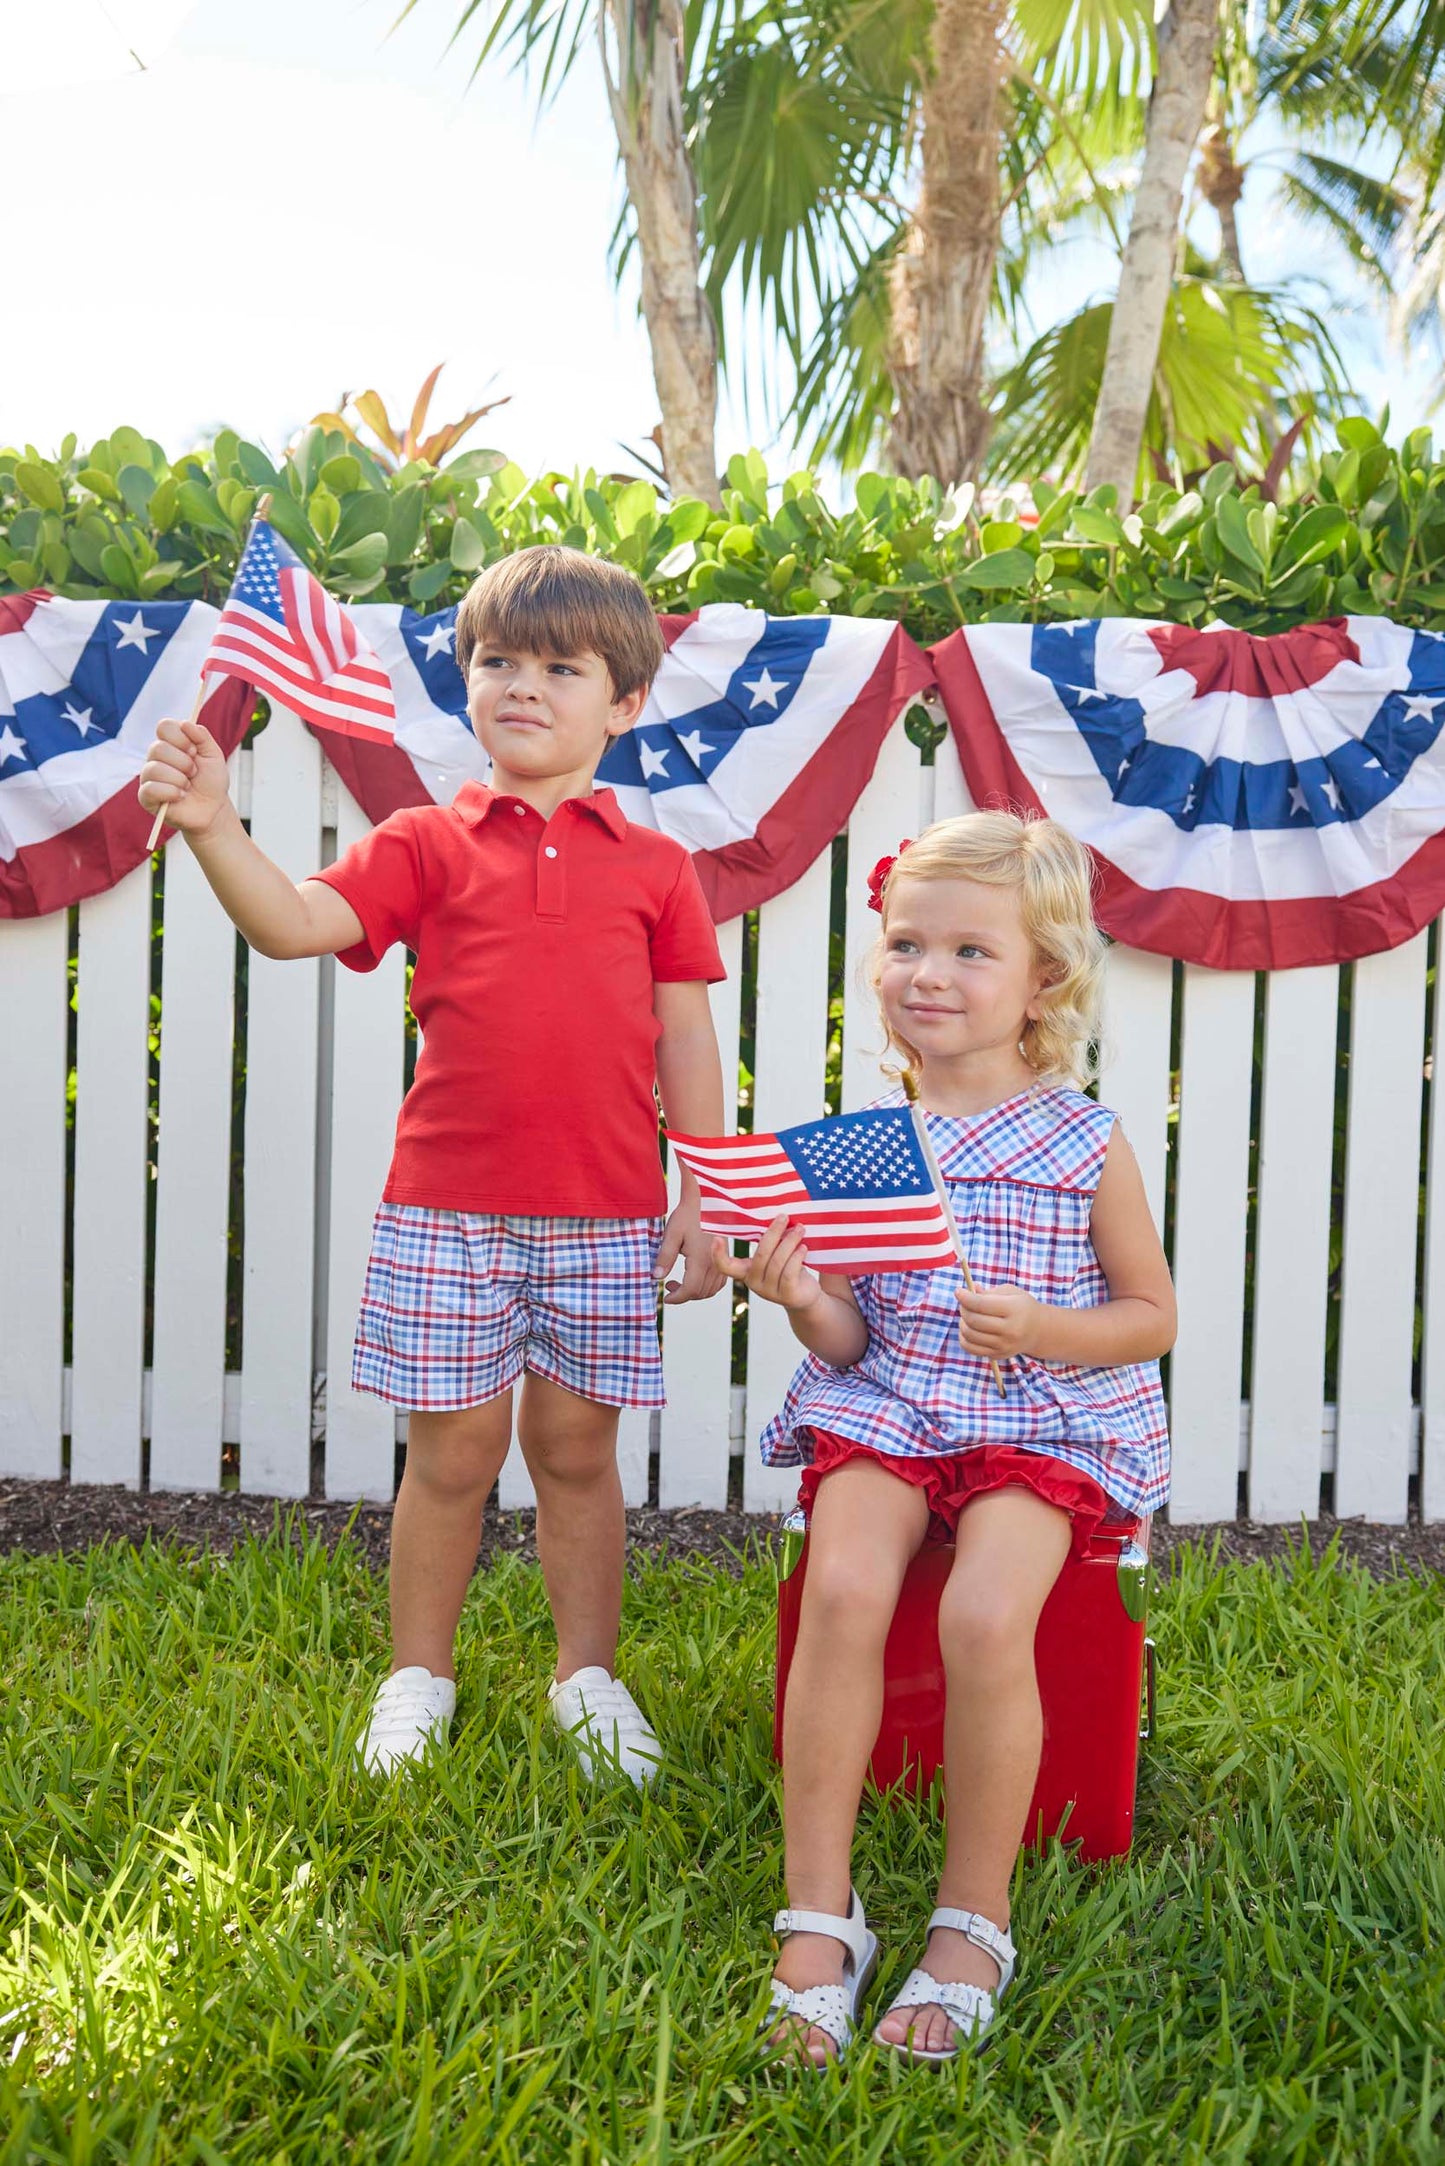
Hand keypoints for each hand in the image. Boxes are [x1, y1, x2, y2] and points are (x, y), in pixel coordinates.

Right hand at [138, 715, 233, 837]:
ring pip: (154, 769)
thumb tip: (186, 723)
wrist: (213, 809)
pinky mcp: (146, 797)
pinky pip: (150, 789)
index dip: (181, 738)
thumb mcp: (214, 755)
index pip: (164, 726)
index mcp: (170, 743)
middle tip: (193, 773)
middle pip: (158, 748)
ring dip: (179, 779)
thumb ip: (202, 736)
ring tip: (187, 787)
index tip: (195, 751)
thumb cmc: (211, 781)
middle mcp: (156, 757)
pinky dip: (171, 792)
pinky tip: (180, 797)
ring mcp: (149, 776)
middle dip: (184, 762)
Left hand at [656, 1199, 726, 1304]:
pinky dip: (706, 1286)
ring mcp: (722, 1261)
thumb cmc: (688, 1214)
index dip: (676, 1298)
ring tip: (679, 1282)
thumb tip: (657, 1277)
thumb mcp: (672, 1234)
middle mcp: (714, 1263)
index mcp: (700, 1259)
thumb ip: (665, 1257)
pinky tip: (694, 1276)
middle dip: (683, 1295)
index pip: (690, 1290)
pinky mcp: (725, 1257)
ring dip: (695, 1292)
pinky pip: (719, 1282)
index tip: (665, 1297)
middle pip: (700, 1293)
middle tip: (668, 1286)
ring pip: (711, 1290)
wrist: (710, 1199)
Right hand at [710, 1217, 821, 1313]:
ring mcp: (770, 1292)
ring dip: (790, 1242)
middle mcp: (754, 1283)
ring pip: (777, 1262)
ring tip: (800, 1229)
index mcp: (746, 1271)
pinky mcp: (787, 1295)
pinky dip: (796, 1257)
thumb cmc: (788, 1268)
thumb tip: (775, 1215)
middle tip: (783, 1217)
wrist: (805, 1296)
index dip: (718, 1255)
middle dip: (773, 1233)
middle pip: (761, 1255)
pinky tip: (803, 1247)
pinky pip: (789, 1272)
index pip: (725, 1266)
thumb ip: (770, 1242)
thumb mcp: (774, 1255)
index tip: (717, 1238)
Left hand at [957, 1283, 1040, 1360]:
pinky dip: (964, 1338)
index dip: (965, 1297)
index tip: (958, 1291)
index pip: (981, 1304)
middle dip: (963, 1309)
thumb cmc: (1021, 1306)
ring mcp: (1004, 1345)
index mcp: (1014, 1310)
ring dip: (963, 1322)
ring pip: (969, 1335)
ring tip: (969, 1316)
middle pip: (973, 1320)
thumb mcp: (1010, 1292)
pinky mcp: (998, 1355)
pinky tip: (969, 1329)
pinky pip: (971, 1348)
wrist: (1038, 1330)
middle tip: (964, 1303)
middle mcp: (1010, 1330)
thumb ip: (988, 1292)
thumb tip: (968, 1292)